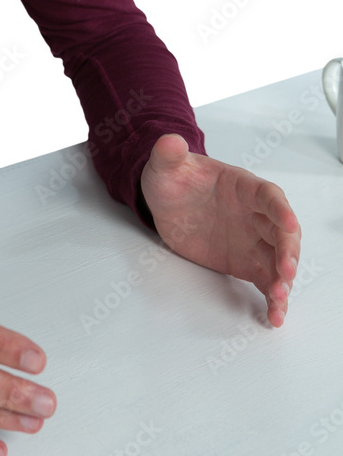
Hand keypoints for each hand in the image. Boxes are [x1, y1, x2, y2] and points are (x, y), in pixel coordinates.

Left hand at [139, 134, 300, 326]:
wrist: (167, 202)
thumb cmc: (174, 179)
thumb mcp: (165, 166)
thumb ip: (169, 154)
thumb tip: (170, 140)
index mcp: (243, 186)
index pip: (269, 196)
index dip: (280, 209)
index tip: (288, 223)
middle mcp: (255, 214)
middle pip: (282, 232)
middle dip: (288, 251)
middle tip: (285, 271)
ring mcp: (253, 240)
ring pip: (278, 261)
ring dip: (283, 280)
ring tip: (279, 300)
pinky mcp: (245, 262)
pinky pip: (265, 280)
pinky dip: (272, 298)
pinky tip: (275, 315)